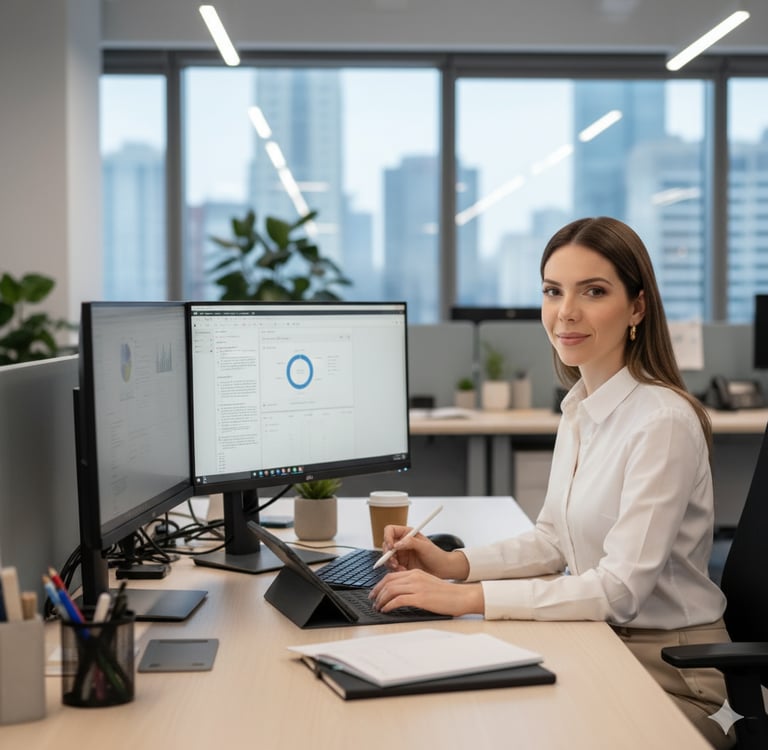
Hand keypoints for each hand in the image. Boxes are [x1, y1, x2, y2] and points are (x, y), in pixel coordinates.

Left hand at [369, 569, 483, 616]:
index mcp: (415, 573)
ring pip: (391, 590)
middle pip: (388, 582)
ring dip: (381, 599)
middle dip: (377, 592)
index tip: (375, 593)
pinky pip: (398, 600)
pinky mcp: (420, 597)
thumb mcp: (427, 584)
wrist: (461, 596)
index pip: (391, 576)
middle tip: (372, 601)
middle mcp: (414, 577)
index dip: (380, 585)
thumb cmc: (446, 594)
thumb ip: (414, 586)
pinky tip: (386, 610)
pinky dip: (389, 605)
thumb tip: (399, 595)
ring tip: (378, 607)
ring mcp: (417, 587)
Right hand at [380, 524, 467, 578]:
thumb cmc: (436, 555)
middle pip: (386, 545)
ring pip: (387, 557)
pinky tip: (404, 572)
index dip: (387, 537)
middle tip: (394, 562)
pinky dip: (395, 571)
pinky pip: (391, 567)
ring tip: (401, 569)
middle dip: (388, 554)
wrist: (442, 570)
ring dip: (391, 564)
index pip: (390, 530)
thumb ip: (411, 542)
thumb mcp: (425, 546)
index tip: (391, 547)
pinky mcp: (400, 565)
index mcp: (407, 534)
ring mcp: (400, 554)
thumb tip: (397, 544)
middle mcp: (401, 543)